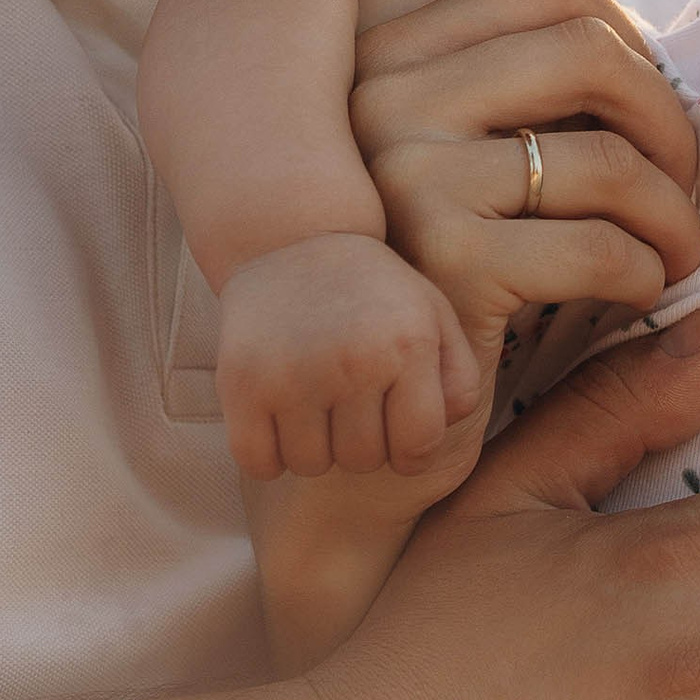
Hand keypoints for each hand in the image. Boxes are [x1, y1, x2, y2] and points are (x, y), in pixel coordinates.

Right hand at [213, 233, 480, 481]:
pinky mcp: (241, 380)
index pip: (417, 446)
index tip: (398, 438)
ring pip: (310, 464)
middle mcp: (353, 359)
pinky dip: (266, 456)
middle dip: (362, 444)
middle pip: (362, 459)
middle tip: (350, 409)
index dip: (411, 453)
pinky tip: (276, 423)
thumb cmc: (375, 291)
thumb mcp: (433, 316)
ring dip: (314, 449)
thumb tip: (440, 433)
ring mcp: (294, 371)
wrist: (292, 235)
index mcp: (409, 344)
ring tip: (315, 408)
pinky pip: (257, 461)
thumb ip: (459, 379)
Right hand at [350, 0, 699, 383]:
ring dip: (673, 215)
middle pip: (590, 49)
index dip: (637, 48)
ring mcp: (405, 174)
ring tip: (673, 252)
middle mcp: (382, 96)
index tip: (651, 120)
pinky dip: (648, 274)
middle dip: (670, 123)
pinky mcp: (444, 261)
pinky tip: (637, 296)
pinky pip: (602, 247)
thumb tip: (659, 41)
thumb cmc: (443, 288)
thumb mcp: (478, 169)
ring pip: (610, 158)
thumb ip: (535, 96)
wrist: (362, 427)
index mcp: (391, 53)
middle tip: (685, 186)